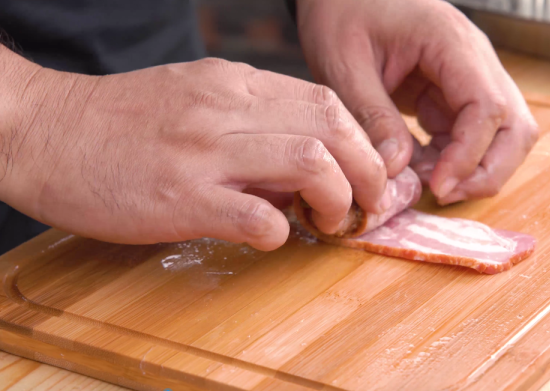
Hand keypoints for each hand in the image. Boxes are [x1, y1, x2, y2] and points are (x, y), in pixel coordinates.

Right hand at [0, 50, 387, 249]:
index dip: (361, 141)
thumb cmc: (120, 120)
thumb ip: (250, 120)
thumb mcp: (193, 96)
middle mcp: (226, 108)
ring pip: (309, 162)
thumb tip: (301, 163)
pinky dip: (281, 231)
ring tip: (329, 220)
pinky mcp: (180, 198)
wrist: (44, 131)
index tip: (365, 172)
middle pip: (332, 127)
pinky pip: (257, 215)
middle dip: (367, 170)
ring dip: (335, 198)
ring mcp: (204, 151)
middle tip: (367, 201)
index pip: (326, 102)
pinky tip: (273, 235)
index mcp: (233, 83)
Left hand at [296, 0, 538, 204]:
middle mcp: (474, 60)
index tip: (437, 186)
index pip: (488, 107)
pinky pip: (470, 136)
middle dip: (488, 171)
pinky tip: (416, 167)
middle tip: (442, 195)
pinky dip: (451, 160)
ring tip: (423, 182)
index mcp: (451, 42)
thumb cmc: (341, 14)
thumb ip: (372, 116)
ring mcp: (469, 78)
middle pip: (515, 126)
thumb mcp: (344, 65)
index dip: (470, 155)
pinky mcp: (454, 95)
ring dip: (472, 168)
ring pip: (501, 136)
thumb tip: (397, 168)